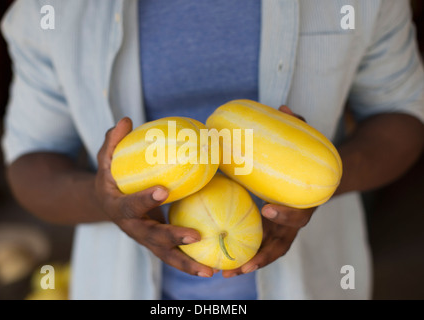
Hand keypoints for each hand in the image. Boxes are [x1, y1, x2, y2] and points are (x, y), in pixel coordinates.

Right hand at [95, 117, 213, 277]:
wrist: (106, 204)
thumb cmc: (110, 178)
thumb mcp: (105, 160)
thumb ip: (112, 142)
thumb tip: (126, 120)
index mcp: (117, 207)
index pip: (130, 204)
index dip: (145, 199)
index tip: (163, 190)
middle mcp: (131, 227)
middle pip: (151, 237)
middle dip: (173, 239)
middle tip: (195, 237)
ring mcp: (144, 238)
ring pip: (165, 254)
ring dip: (186, 263)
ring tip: (209, 272)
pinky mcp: (156, 243)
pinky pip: (173, 255)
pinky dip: (190, 263)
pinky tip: (212, 269)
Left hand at [222, 105, 315, 277]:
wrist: (324, 179)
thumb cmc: (312, 161)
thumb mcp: (311, 142)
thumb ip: (299, 126)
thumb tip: (283, 108)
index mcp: (306, 203)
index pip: (299, 214)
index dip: (285, 214)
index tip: (267, 208)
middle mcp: (296, 221)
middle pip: (282, 244)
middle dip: (262, 256)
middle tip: (242, 264)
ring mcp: (285, 229)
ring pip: (270, 252)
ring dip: (250, 264)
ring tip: (226, 273)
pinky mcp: (275, 230)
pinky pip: (261, 247)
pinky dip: (247, 256)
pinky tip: (225, 262)